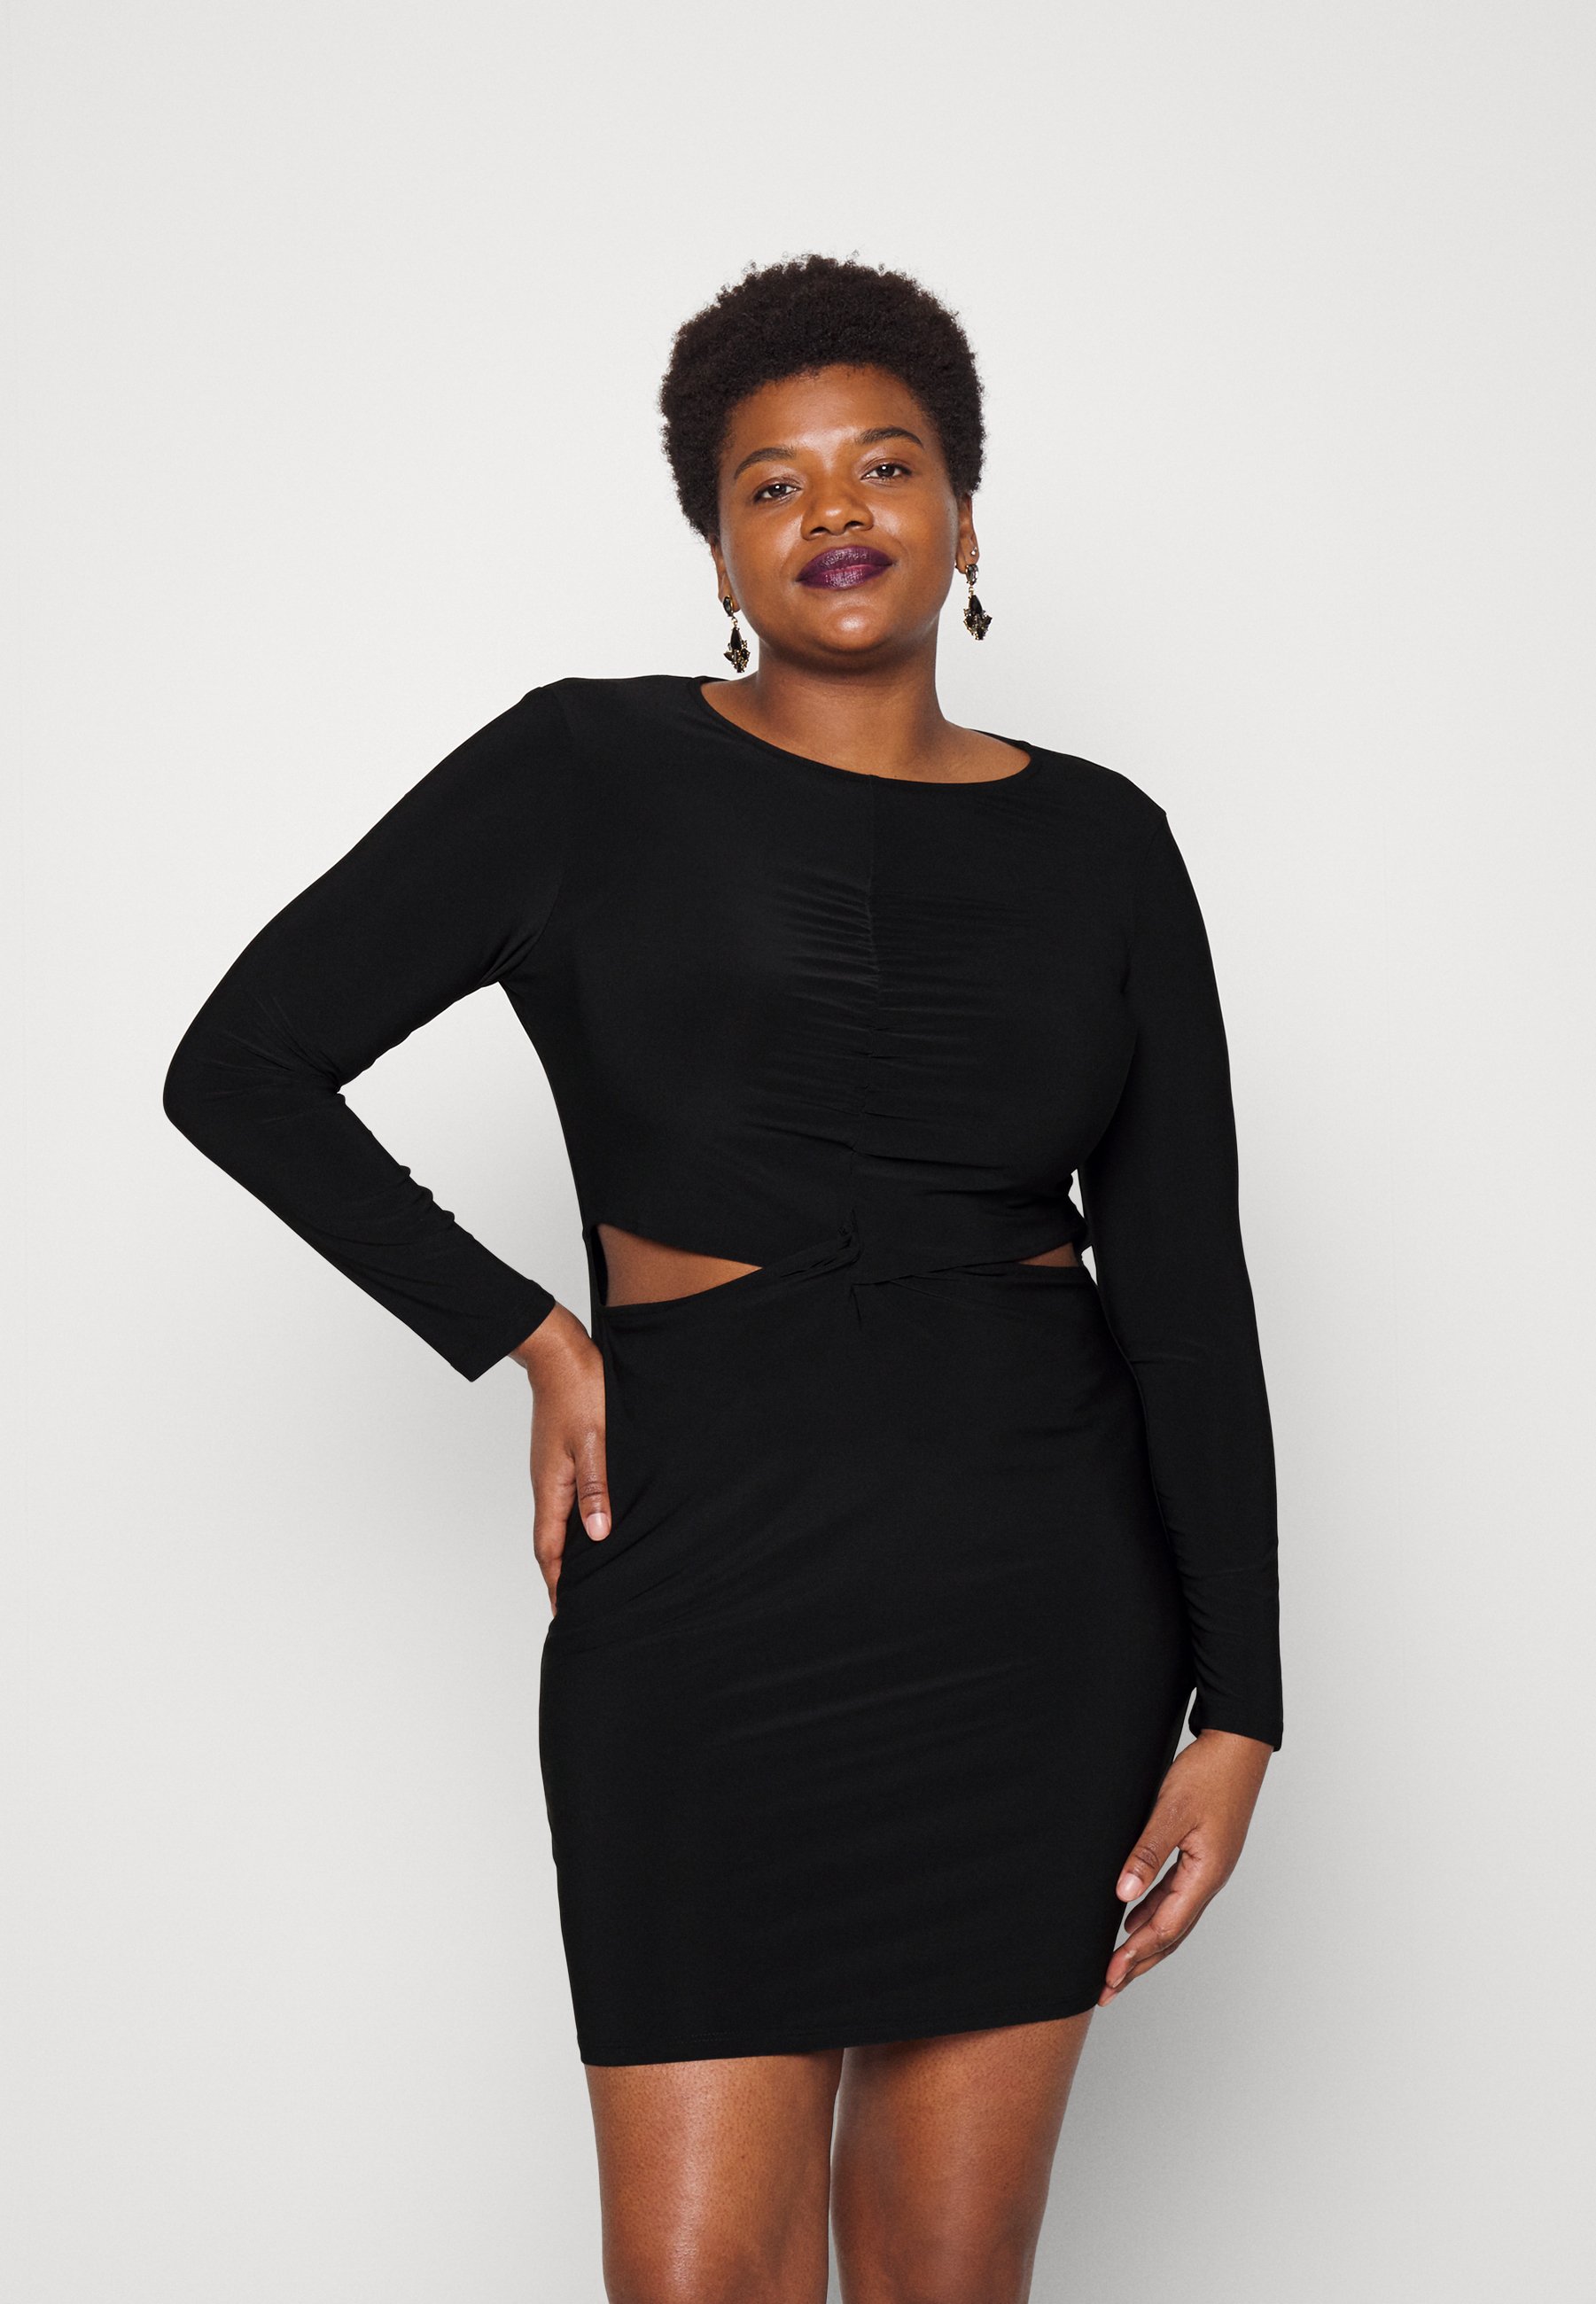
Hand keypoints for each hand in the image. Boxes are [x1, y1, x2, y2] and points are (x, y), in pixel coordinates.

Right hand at [509, 1305, 610, 1613]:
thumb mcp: (593, 1442)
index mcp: (551, 1486)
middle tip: (575, 1608)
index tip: (565, 1614)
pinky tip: (591, 1525)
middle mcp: (546, 1483)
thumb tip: (598, 1534)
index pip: (550, 1548)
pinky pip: (563, 1501)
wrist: (559, 1352)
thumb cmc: (579, 1392)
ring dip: (568, 1552)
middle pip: (550, 1541)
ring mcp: (550, 1470)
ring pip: (557, 1521)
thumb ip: (596, 1488)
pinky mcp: (559, 1457)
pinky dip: (573, 1524)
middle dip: (560, 1577)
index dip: (558, 1583)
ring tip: (584, 1578)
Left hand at [1097, 1728, 1271, 2005]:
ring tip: (1118, 1966)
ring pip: (1173, 1919)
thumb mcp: (1172, 1811)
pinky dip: (1152, 1914)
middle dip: (1138, 1963)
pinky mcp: (1203, 1856)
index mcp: (1206, 1875)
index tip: (1108, 1976)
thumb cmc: (1210, 1773)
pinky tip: (1133, 1918)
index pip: (1165, 1929)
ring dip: (1145, 1944)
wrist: (1239, 1746)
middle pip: (1171, 1935)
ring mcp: (1208, 1869)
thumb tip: (1123, 1895)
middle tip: (1108, 1990)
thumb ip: (1148, 1854)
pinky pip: (1174, 1897)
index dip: (1135, 1955)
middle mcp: (1209, 1879)